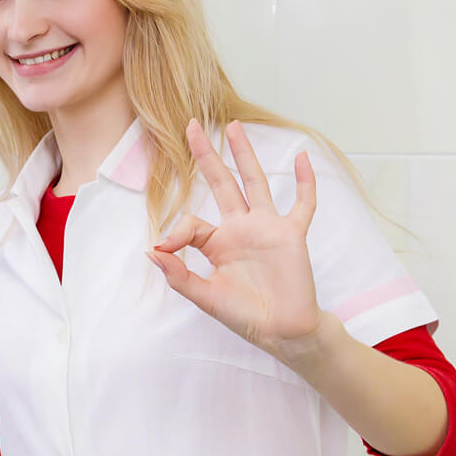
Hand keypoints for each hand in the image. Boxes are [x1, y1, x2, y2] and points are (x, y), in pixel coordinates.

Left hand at [146, 120, 321, 359]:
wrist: (283, 330)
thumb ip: (179, 275)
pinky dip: (305, 182)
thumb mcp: (205, 297)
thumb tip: (150, 251)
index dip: (176, 230)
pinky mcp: (292, 234)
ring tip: (234, 125)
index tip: (165, 246)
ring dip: (245, 154)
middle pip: (222, 183)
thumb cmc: (245, 315)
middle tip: (191, 125)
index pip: (193, 222)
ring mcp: (268, 228)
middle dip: (208, 155)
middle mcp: (241, 228)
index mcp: (217, 243)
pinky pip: (302, 203)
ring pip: (256, 182)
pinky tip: (303, 157)